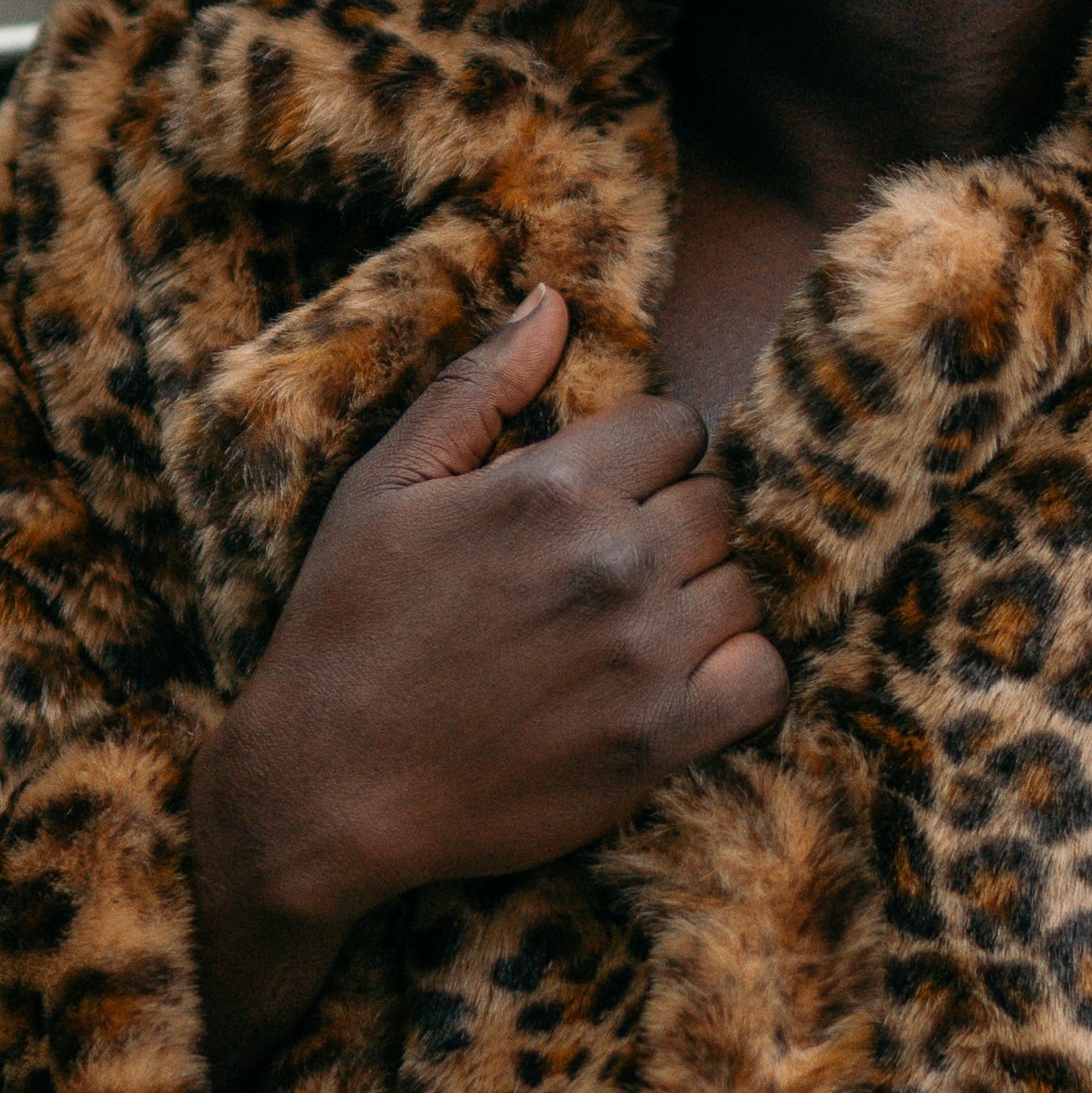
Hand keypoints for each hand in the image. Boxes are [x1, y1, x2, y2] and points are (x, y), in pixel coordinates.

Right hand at [185, 288, 784, 1090]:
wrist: (326, 790)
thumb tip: (554, 301)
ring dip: (700, 599)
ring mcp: (645, 656)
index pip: (679, 427)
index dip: (643, 455)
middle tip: (607, 566)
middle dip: (671, 522)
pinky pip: (765, 678)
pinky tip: (679, 677)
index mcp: (552, 487)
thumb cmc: (345, 628)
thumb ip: (480, 388)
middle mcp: (614, 563)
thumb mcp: (386, 486)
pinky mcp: (661, 742)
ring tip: (630, 625)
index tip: (602, 494)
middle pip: (716, 503)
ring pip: (743, 587)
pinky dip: (739, 674)